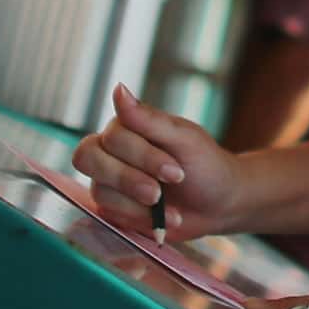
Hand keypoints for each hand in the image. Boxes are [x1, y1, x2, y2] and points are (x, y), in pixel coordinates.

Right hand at [74, 84, 243, 239]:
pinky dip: (139, 219)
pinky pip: (108, 214)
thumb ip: (149, 119)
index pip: (112, 137)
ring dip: (136, 205)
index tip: (176, 172)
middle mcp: (111, 150)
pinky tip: (164, 218)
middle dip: (128, 180)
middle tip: (159, 194)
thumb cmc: (205, 165)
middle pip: (89, 159)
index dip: (140, 157)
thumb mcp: (184, 139)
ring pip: (99, 190)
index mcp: (127, 126)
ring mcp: (109, 180)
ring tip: (170, 210)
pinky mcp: (113, 207)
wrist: (219, 203)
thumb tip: (119, 89)